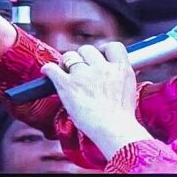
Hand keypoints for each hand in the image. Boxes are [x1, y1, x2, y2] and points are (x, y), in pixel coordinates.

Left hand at [40, 40, 144, 154]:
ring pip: (69, 56)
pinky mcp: (67, 85)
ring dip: (66, 64)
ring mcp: (83, 75)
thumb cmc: (121, 117)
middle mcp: (101, 68)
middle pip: (87, 49)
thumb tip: (114, 72)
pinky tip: (48, 73)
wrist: (114, 130)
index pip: (112, 46)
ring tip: (66, 75)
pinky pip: (52, 69)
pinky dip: (48, 69)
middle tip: (80, 71)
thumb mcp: (129, 90)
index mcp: (120, 68)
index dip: (103, 50)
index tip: (99, 57)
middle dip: (82, 58)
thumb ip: (119, 77)